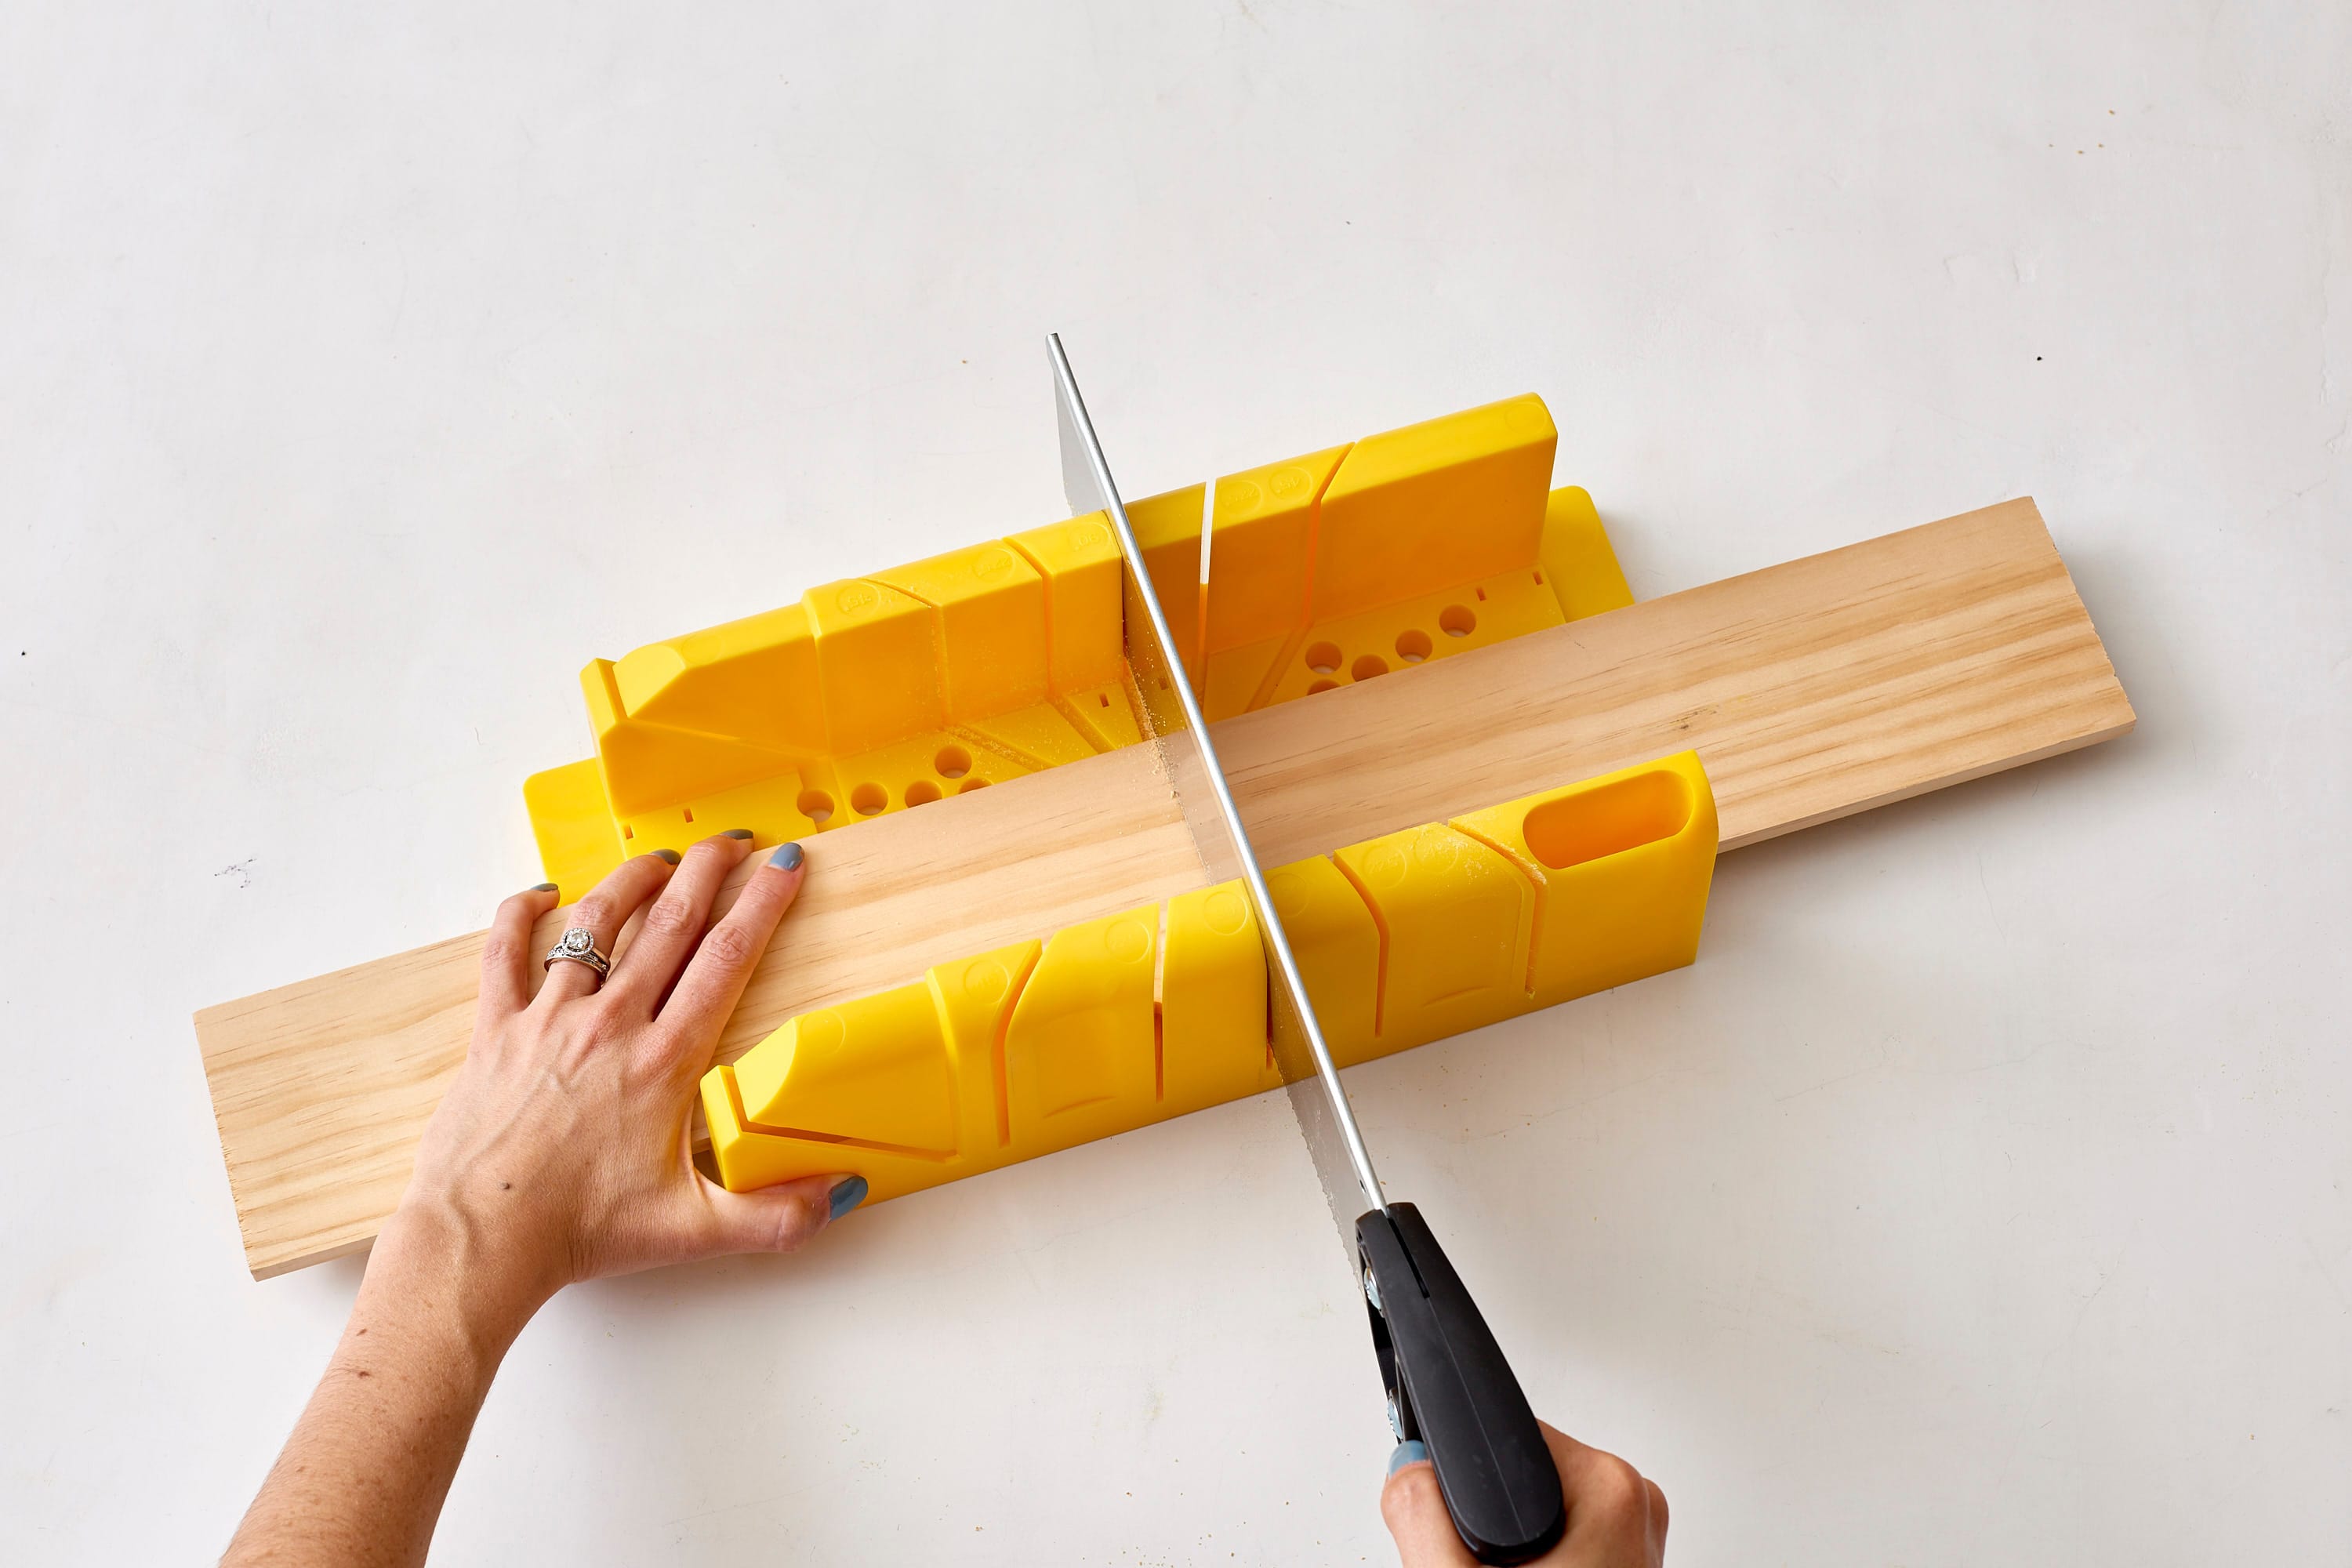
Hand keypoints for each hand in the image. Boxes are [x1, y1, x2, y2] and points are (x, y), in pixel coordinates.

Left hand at [389, 832, 857, 1336]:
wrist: (483, 1237)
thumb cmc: (581, 1231)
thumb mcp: (695, 1231)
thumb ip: (777, 1215)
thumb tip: (840, 1194)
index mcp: (665, 1062)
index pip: (727, 960)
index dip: (762, 904)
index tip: (784, 867)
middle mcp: (611, 1025)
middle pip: (670, 923)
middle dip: (708, 870)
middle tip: (732, 840)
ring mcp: (549, 1020)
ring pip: (596, 925)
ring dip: (632, 882)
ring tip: (659, 859)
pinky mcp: (497, 1029)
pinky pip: (505, 952)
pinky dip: (521, 914)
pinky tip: (541, 894)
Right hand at [1381, 1423, 1666, 1565]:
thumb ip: (1419, 1514)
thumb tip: (1407, 1470)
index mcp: (1608, 1491)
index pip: (1510, 1436)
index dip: (1462, 1480)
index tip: (1453, 1523)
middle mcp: (1635, 1507)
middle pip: (1524, 1473)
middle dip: (1486, 1520)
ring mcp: (1638, 1542)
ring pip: (1542, 1511)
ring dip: (1511, 1549)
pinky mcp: (1629, 1566)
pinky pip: (1564, 1541)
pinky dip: (1536, 1565)